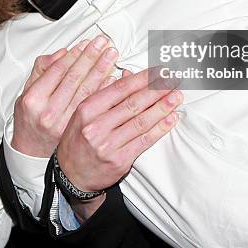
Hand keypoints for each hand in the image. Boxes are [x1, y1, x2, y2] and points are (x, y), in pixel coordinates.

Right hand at [12, 36, 117, 157]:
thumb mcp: (27, 91)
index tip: (86, 43)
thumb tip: (63, 53)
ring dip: (101, 70)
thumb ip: (42, 70)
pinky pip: (93, 107)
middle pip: (74, 78)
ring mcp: (63, 124)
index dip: (74, 55)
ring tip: (110, 56)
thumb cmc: (30, 118)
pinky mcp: (76, 132)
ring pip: (86, 91)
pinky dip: (104, 91)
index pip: (58, 70)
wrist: (32, 150)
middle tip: (103, 43)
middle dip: (90, 57)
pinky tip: (112, 78)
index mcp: (34, 99)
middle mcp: (48, 112)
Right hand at [56, 68, 181, 220]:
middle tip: (173, 81)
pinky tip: (171, 119)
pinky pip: (144, 141)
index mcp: (87, 109)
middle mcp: (96, 126)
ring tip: (176, 97)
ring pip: (141, 122)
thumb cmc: (78, 139)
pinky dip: (160, 128)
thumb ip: (106, 94)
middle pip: (133, 104)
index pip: (120, 89)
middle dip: (156, 90)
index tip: (158, 72)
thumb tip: (129, 76)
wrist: (71, 175)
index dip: (142, 79)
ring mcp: (108, 144)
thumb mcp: (84, 113)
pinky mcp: (119, 160)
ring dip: (162, 108)